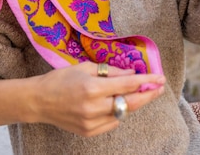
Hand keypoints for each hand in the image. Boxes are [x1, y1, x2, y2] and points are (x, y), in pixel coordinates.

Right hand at [28, 62, 165, 136]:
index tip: (160, 77)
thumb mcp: (85, 67)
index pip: (128, 85)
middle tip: (159, 88)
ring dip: (132, 103)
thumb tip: (132, 74)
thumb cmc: (61, 79)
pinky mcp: (89, 132)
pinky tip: (115, 104)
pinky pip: (112, 123)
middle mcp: (94, 107)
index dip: (146, 81)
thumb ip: (111, 71)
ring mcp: (91, 122)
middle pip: (130, 103)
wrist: (39, 101)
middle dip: (148, 95)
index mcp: (92, 87)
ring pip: (122, 114)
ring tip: (137, 93)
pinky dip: (117, 113)